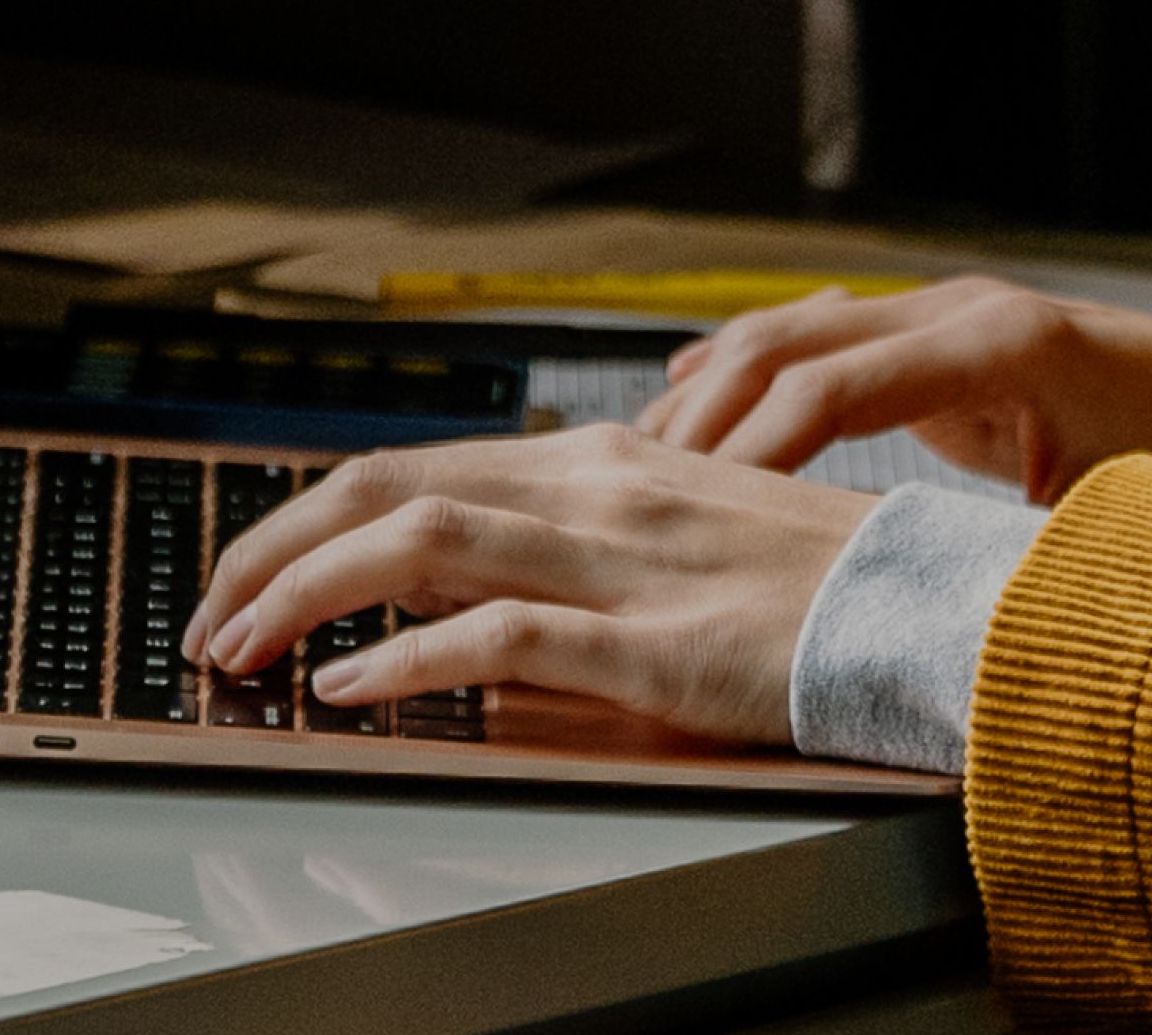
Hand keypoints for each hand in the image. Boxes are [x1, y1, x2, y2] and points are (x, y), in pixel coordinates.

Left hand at [186, 426, 873, 743]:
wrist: (939, 615)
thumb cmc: (827, 590)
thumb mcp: (693, 535)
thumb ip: (593, 537)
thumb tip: (476, 577)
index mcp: (611, 459)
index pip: (421, 465)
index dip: (313, 513)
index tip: (256, 567)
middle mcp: (605, 490)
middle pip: (393, 485)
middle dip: (273, 542)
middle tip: (212, 610)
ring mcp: (625, 563)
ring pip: (418, 544)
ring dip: (303, 592)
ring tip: (243, 644)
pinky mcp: (651, 646)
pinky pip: (495, 639)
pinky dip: (401, 663)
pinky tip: (349, 691)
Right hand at [638, 279, 1151, 508]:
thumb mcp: (1118, 516)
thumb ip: (1030, 551)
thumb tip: (953, 616)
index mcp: (1003, 346)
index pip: (836, 379)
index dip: (754, 440)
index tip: (687, 495)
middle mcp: (965, 312)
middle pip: (793, 339)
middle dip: (706, 410)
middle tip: (629, 482)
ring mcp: (952, 317)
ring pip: (797, 329)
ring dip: (716, 389)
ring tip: (637, 457)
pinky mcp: (945, 344)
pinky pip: (826, 344)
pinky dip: (754, 374)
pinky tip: (694, 406)